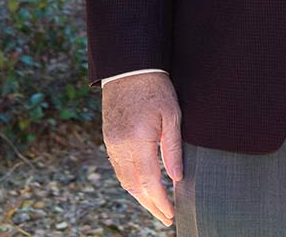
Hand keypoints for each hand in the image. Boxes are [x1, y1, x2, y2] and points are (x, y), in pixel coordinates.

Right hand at [101, 71, 184, 225]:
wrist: (129, 66)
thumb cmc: (156, 88)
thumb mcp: (171, 116)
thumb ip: (173, 149)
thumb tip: (176, 178)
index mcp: (138, 141)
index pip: (150, 182)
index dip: (160, 201)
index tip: (171, 214)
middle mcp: (120, 146)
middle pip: (134, 186)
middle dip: (150, 205)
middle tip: (165, 218)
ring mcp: (112, 142)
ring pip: (124, 179)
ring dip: (139, 196)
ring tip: (155, 206)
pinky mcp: (109, 138)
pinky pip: (118, 168)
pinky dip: (130, 181)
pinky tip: (141, 185)